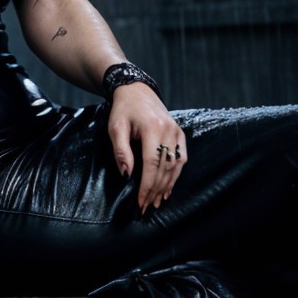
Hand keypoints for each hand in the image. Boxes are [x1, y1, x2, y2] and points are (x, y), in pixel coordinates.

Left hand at [108, 83, 186, 214]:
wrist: (136, 90)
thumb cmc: (123, 110)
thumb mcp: (116, 128)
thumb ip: (122, 151)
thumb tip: (127, 174)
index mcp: (153, 128)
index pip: (152, 163)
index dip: (147, 185)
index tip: (140, 201)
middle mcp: (169, 130)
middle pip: (165, 167)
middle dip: (155, 190)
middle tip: (146, 207)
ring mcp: (177, 132)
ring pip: (176, 165)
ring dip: (166, 186)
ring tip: (156, 202)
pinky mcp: (180, 133)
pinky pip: (182, 158)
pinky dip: (176, 175)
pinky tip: (168, 188)